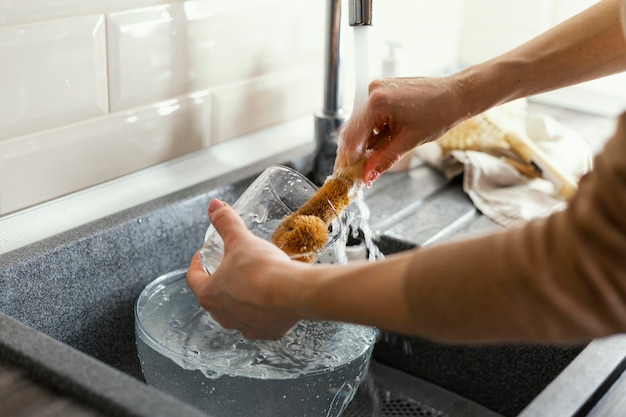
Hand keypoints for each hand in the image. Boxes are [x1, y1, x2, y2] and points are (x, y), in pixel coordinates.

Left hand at [186, 199, 304, 339]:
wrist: (295, 292)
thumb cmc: (263, 269)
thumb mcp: (240, 240)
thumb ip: (225, 222)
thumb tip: (214, 206)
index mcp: (209, 294)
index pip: (194, 278)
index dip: (198, 264)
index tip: (205, 254)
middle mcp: (223, 316)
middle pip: (215, 297)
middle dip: (221, 281)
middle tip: (232, 265)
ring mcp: (245, 327)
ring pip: (238, 312)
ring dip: (242, 299)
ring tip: (254, 281)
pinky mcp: (268, 333)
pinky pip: (263, 321)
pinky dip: (265, 311)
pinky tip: (274, 298)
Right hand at [334, 76, 467, 184]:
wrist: (455, 95)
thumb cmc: (438, 114)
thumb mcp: (408, 142)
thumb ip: (383, 160)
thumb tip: (366, 177)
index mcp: (377, 103)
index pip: (353, 136)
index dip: (347, 158)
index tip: (343, 174)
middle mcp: (372, 91)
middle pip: (353, 128)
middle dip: (353, 152)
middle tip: (352, 172)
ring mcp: (376, 88)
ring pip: (360, 122)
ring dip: (362, 142)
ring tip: (366, 162)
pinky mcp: (382, 89)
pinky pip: (369, 114)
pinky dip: (370, 131)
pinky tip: (376, 144)